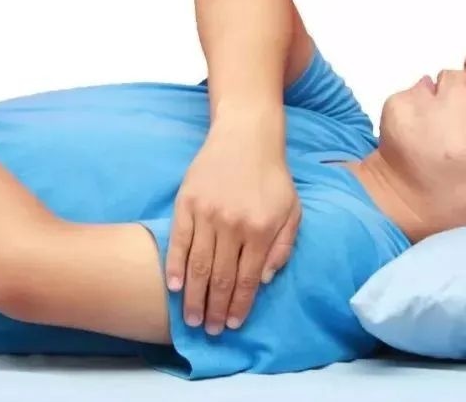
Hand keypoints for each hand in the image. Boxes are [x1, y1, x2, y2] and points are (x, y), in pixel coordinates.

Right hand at [166, 129, 300, 334]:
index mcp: (260, 229)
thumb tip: (265, 280)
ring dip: (194, 296)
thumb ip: (283, 247)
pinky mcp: (186, 202)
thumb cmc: (271, 176)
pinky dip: (175, 266)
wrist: (245, 136)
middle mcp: (233, 224)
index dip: (239, 305)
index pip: (247, 278)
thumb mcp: (292, 210)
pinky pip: (179, 241)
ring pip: (198, 265)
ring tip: (191, 318)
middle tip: (210, 330)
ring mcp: (207, 213)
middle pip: (220, 277)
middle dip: (214, 309)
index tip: (233, 324)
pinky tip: (174, 287)